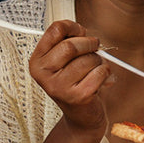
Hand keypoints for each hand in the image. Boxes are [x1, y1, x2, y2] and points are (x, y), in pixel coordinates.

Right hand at [29, 20, 112, 134]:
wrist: (82, 115)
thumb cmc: (75, 82)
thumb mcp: (64, 60)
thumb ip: (68, 41)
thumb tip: (79, 30)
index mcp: (37, 61)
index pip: (54, 30)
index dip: (72, 27)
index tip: (81, 32)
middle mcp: (43, 75)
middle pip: (70, 46)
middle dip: (89, 43)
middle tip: (95, 47)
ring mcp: (59, 87)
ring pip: (88, 59)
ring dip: (98, 60)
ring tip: (95, 69)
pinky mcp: (77, 97)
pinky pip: (99, 72)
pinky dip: (105, 72)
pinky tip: (100, 80)